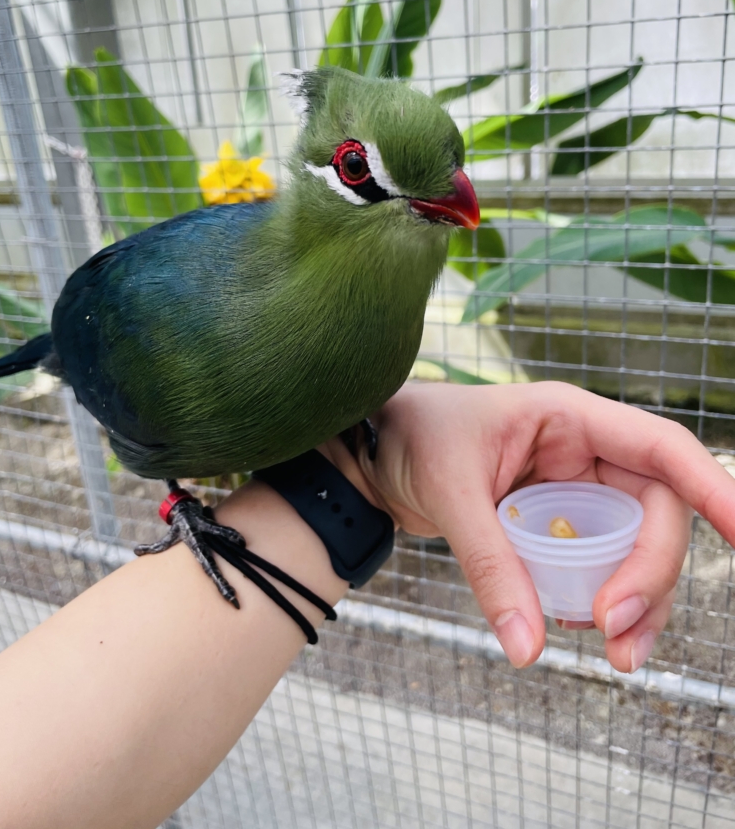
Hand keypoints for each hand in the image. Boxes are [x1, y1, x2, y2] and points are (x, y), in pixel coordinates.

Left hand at [323, 381, 734, 672]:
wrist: (372, 450)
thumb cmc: (411, 438)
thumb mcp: (451, 492)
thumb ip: (490, 563)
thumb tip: (527, 646)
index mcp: (570, 419)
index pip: (662, 448)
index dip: (715, 489)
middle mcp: (584, 453)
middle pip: (655, 515)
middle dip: (651, 576)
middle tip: (614, 630)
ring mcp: (574, 492)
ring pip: (634, 549)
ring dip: (638, 602)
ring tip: (615, 653)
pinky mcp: (557, 525)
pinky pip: (599, 566)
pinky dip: (602, 602)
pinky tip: (578, 627)